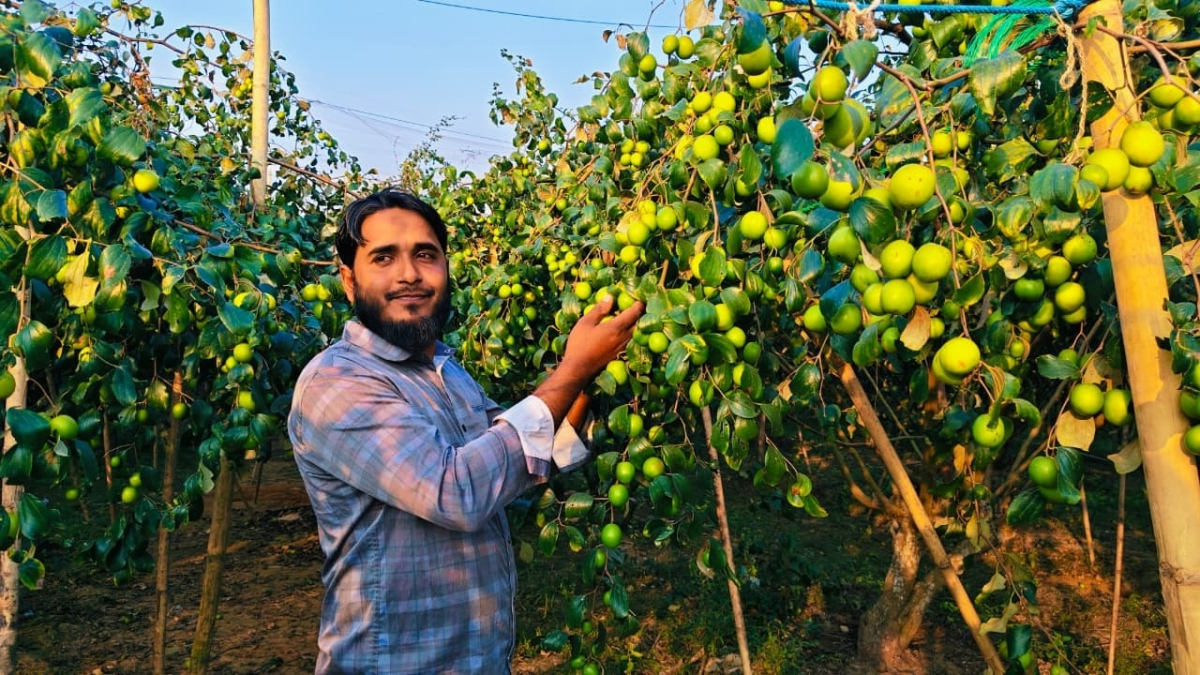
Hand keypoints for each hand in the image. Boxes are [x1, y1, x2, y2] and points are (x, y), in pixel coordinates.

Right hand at [532, 294, 643, 427]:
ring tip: (632, 316)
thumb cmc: (579, 344)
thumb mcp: (585, 323)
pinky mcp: (620, 354)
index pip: (634, 312)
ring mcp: (623, 347)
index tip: (639, 297)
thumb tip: (611, 297)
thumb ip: (599, 309)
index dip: (639, 303)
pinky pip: (630, 340)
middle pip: (639, 323)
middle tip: (638, 305)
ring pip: (636, 332)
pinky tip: (624, 331)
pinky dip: (631, 333)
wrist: (578, 369)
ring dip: (636, 324)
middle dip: (641, 313)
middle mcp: (624, 337)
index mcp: (616, 327)